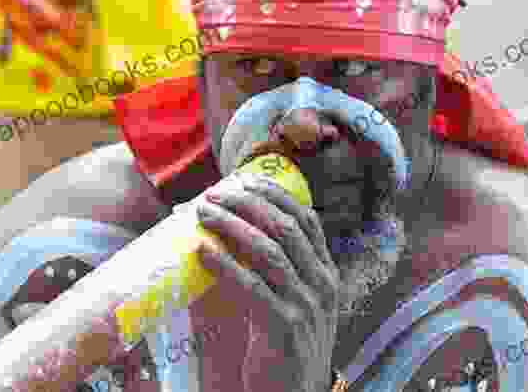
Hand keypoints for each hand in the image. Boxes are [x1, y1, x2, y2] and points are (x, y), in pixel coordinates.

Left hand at [197, 174, 339, 391]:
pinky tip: (202, 251)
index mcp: (325, 274)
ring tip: (202, 213)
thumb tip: (223, 235)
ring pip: (269, 251)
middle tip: (213, 195)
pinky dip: (225, 265)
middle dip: (247, 204)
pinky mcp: (285, 328)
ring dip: (232, 227)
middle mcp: (322, 284)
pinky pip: (252, 288)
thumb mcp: (288, 304)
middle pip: (285, 228)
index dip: (274, 195)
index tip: (243, 180)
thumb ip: (268, 272)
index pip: (305, 220)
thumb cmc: (283, 347)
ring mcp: (307, 306)